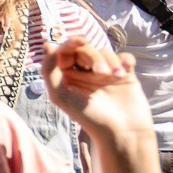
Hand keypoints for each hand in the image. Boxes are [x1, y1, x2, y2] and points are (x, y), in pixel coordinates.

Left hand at [39, 36, 156, 147]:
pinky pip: (125, 57)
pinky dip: (125, 60)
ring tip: (114, 78)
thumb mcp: (61, 96)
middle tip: (101, 74)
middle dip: (93, 57)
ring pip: (106, 52)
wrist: (122, 132)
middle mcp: (85, 73)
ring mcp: (105, 73)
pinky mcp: (124, 75)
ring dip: (110, 62)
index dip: (71, 42)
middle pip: (86, 49)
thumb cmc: (88, 117)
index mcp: (67, 77)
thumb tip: (47, 44)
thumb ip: (49, 71)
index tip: (81, 40)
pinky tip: (125, 71)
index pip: (66, 51)